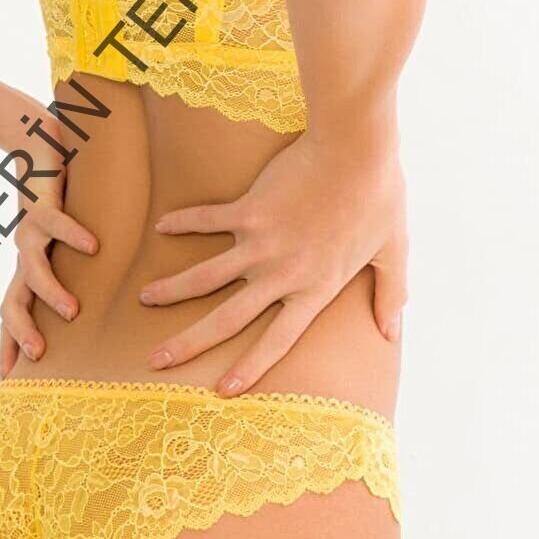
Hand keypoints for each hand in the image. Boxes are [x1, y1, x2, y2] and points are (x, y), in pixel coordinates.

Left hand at [0, 160, 98, 376]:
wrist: (34, 144)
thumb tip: (110, 295)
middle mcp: (25, 254)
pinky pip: (55, 224)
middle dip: (21, 333)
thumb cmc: (59, 195)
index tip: (7, 381)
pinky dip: (73, 236)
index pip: (11, 314)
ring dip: (50, 294)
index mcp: (28, 267)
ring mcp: (30, 231)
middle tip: (40, 356)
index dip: (7, 346)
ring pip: (31, 270)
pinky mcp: (41, 204)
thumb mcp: (66, 241)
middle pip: (10, 304)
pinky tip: (93, 247)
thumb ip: (82, 267)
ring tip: (72, 312)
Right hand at [139, 130, 407, 392]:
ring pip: (205, 276)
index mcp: (315, 289)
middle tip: (156, 359)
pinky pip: (207, 220)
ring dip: (172, 289)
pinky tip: (161, 226)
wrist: (355, 148)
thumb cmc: (379, 197)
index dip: (249, 366)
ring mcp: (261, 242)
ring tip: (144, 298)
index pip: (277, 340)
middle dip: (188, 342)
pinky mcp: (248, 208)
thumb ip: (390, 293)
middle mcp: (281, 274)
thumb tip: (391, 333)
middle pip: (227, 318)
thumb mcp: (394, 250)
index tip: (222, 389)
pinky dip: (182, 223)